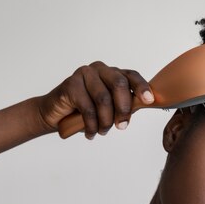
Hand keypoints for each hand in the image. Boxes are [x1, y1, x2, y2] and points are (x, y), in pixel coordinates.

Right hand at [38, 61, 153, 138]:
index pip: (131, 76)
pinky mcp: (70, 84)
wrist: (55, 115)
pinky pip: (88, 108)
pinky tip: (90, 134)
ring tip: (102, 132)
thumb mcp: (109, 109)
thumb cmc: (85, 112)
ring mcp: (84, 74)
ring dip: (105, 121)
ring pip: (104, 99)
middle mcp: (100, 69)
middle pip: (119, 84)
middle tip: (122, 126)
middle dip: (124, 108)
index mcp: (112, 73)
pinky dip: (91, 125)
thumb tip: (143, 106)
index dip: (141, 87)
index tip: (149, 101)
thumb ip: (124, 105)